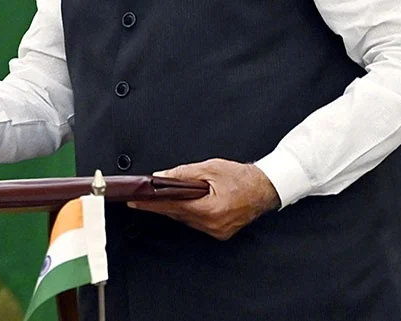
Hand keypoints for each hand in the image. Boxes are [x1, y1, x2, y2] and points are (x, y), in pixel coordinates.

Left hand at [127, 159, 279, 240]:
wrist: (265, 188)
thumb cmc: (242, 177)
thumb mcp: (210, 168)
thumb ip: (183, 174)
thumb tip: (161, 177)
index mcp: (210, 209)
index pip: (172, 206)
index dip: (151, 203)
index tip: (135, 202)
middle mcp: (213, 224)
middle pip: (177, 214)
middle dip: (160, 204)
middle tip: (142, 196)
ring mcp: (217, 231)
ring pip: (185, 219)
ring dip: (174, 208)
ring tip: (161, 196)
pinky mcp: (220, 232)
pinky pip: (196, 223)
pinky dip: (188, 212)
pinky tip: (183, 203)